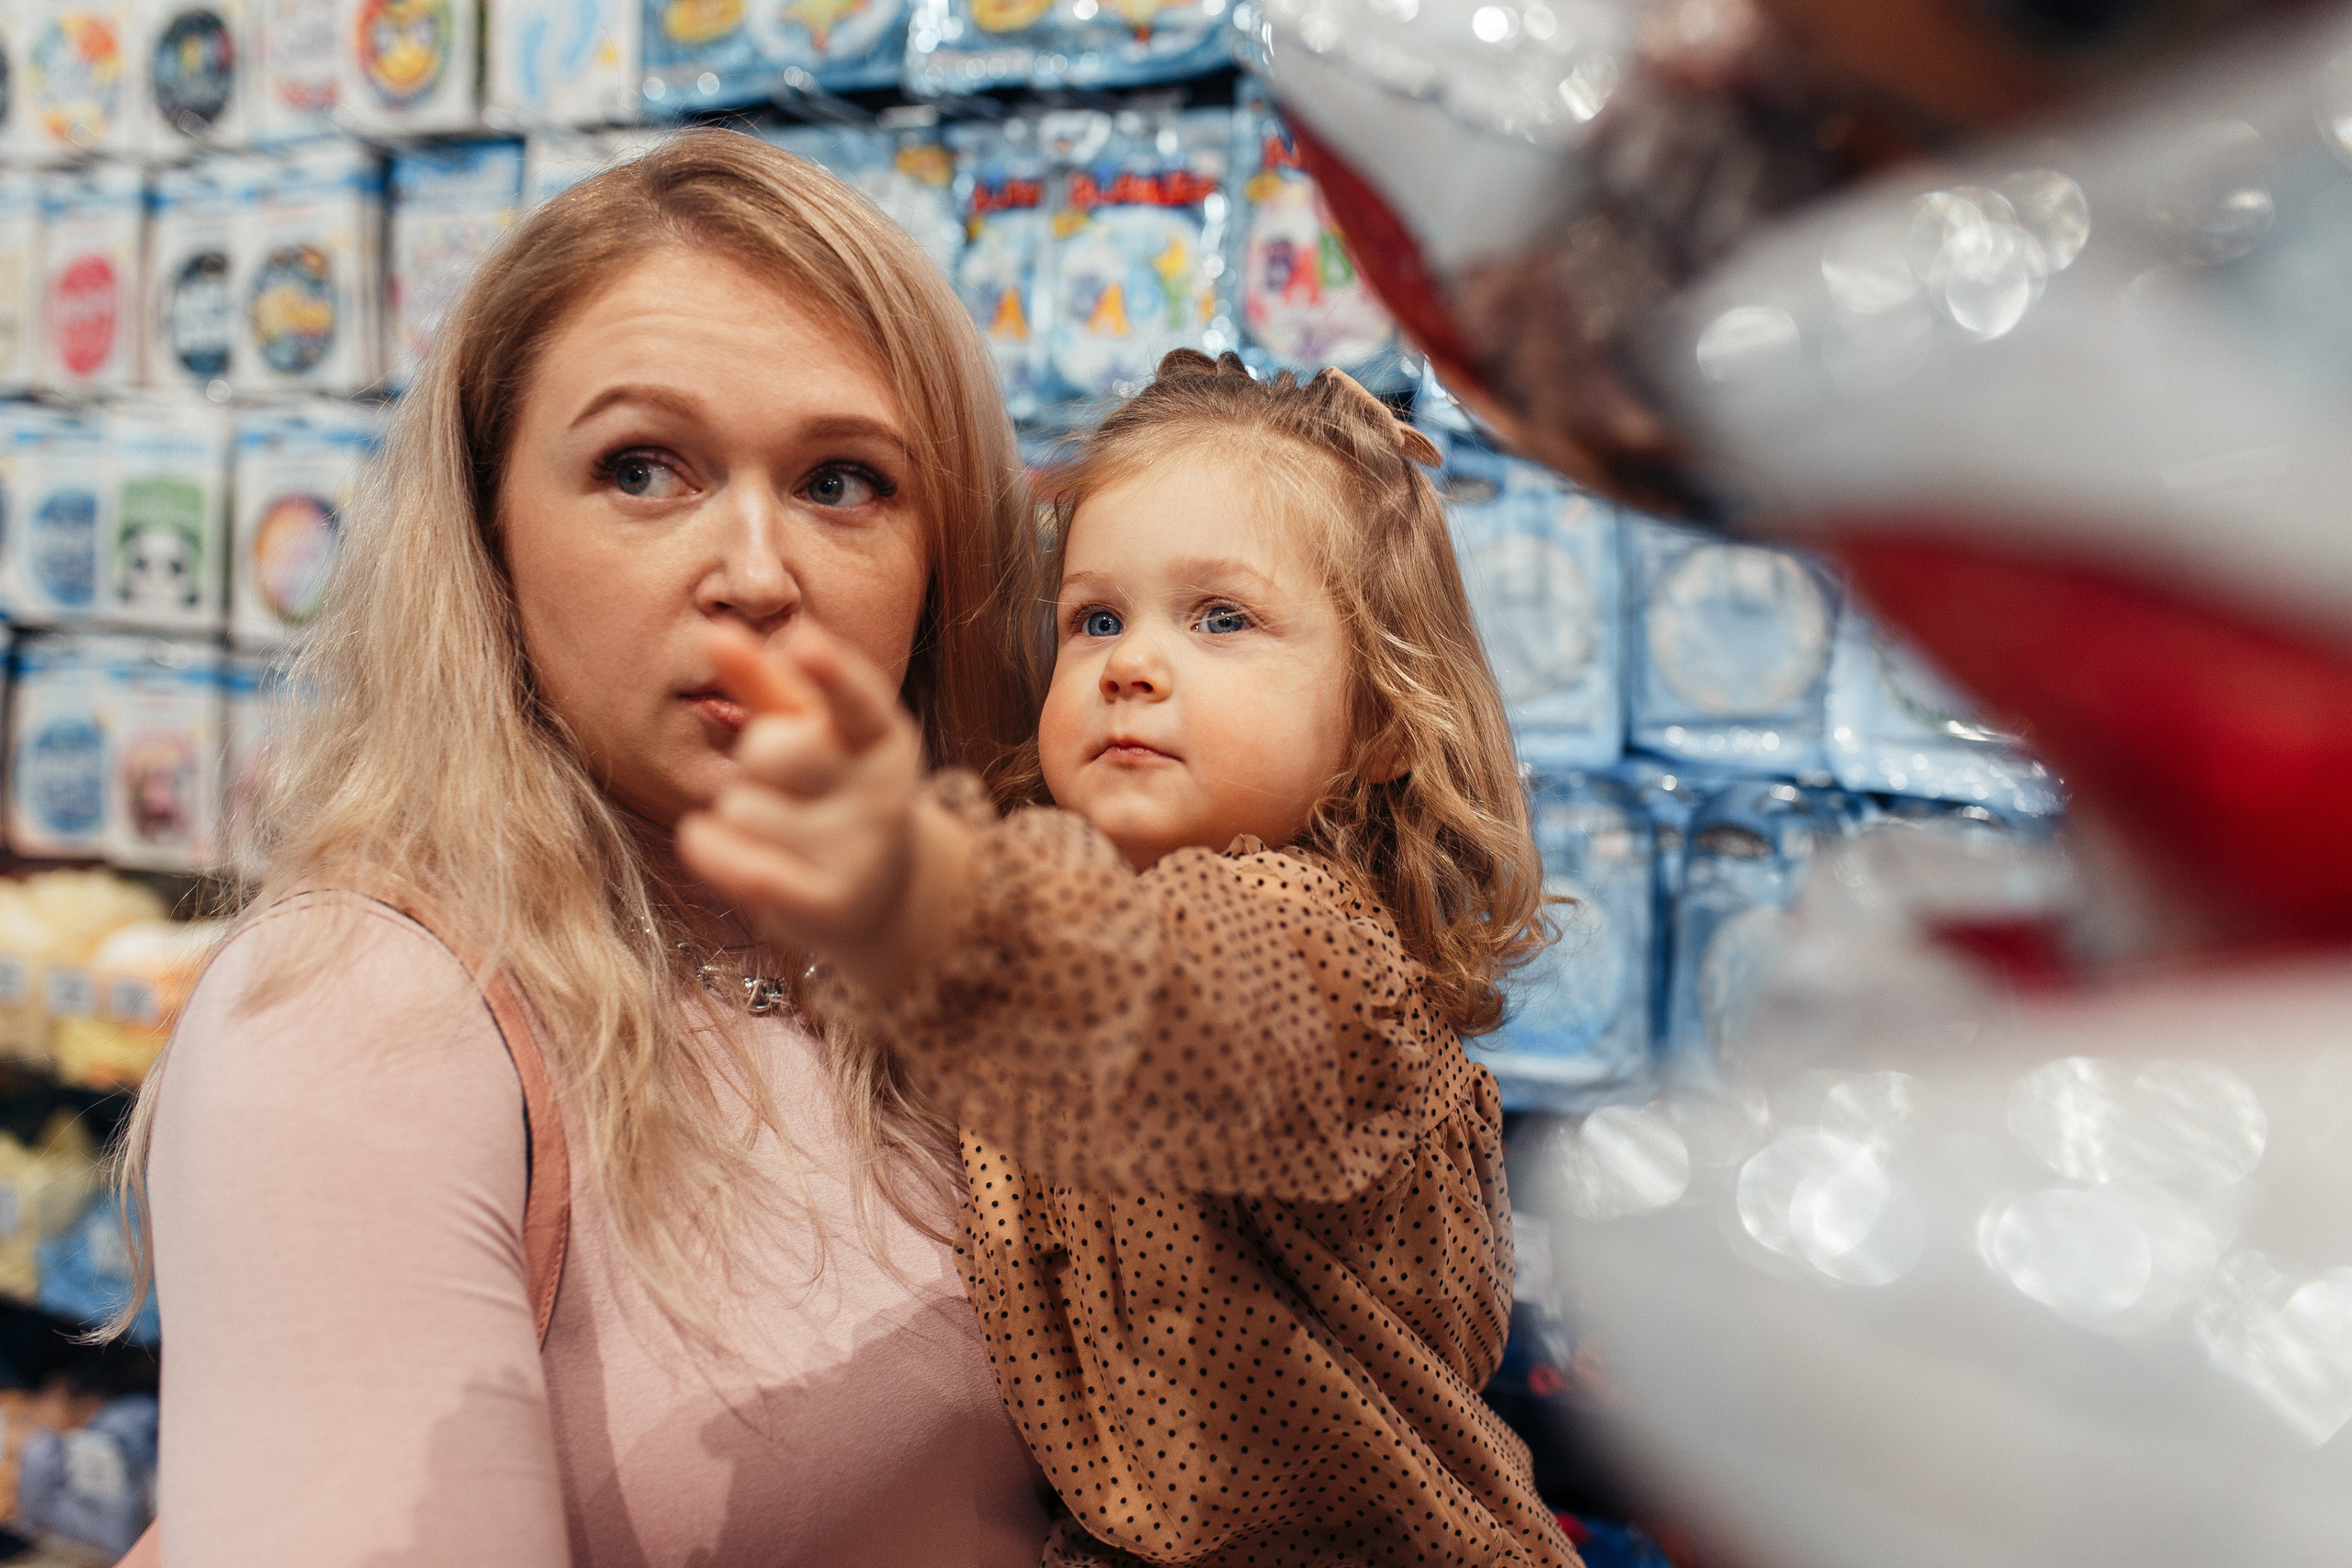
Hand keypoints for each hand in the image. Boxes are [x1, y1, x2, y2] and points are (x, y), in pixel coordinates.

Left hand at [676, 623, 971, 989]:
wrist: (877, 895)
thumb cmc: (829, 788)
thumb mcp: (810, 728)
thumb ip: (764, 679)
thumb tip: (715, 629)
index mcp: (883, 736)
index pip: (855, 699)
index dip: (828, 671)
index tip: (804, 643)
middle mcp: (883, 792)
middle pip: (770, 749)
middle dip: (754, 760)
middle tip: (783, 780)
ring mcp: (861, 852)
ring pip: (742, 809)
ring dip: (738, 815)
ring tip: (777, 829)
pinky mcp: (830, 905)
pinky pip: (743, 868)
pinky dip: (710, 851)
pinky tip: (709, 842)